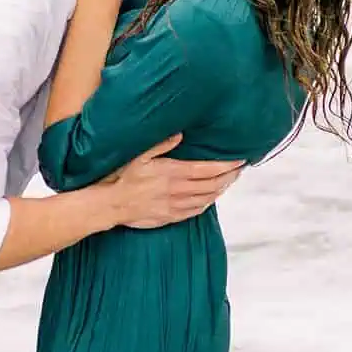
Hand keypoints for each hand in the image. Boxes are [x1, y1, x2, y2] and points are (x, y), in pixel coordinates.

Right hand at [106, 136, 241, 229]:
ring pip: (208, 198)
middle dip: (229, 176)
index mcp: (172, 172)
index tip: (239, 160)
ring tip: (229, 180)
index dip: (226, 165)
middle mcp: (178, 190)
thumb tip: (180, 134)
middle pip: (213, 184)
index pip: (208, 169)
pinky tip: (212, 196)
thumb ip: (161, 144)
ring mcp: (176, 205)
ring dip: (221, 189)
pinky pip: (197, 210)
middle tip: (239, 169)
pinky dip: (208, 202)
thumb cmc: (123, 178)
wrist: (112, 205)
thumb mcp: (138, 155)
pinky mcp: (172, 216)